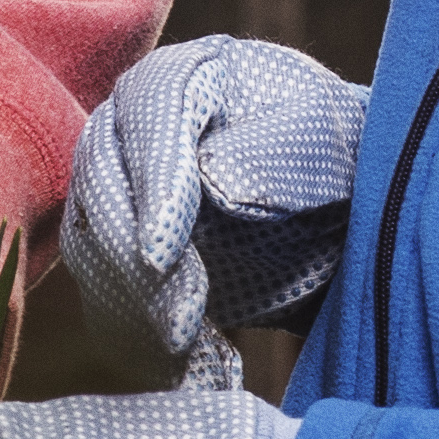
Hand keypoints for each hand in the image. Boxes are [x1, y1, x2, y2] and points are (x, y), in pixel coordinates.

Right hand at [64, 35, 366, 386]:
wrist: (346, 207)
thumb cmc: (344, 159)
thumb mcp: (329, 144)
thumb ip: (277, 153)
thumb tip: (211, 179)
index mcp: (190, 75)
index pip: (150, 113)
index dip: (152, 184)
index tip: (162, 254)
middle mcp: (138, 123)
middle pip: (102, 180)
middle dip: (132, 257)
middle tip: (180, 321)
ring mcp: (123, 187)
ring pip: (92, 240)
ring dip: (130, 300)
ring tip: (186, 348)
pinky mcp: (126, 246)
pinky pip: (106, 287)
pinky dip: (133, 329)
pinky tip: (178, 363)